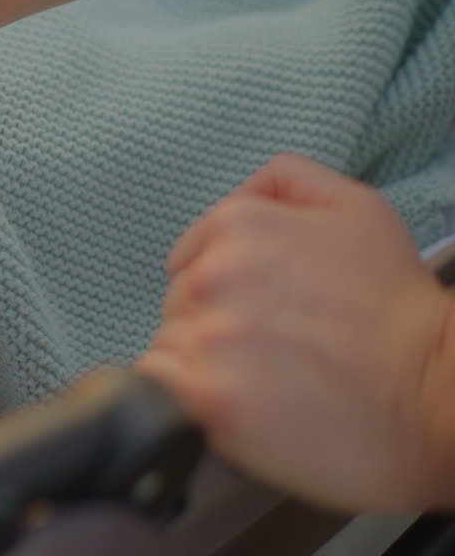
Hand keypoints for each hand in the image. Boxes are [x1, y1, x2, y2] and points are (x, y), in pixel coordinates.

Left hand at [138, 153, 454, 511]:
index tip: (269, 314)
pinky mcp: (207, 397)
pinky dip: (186, 400)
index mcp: (237, 226)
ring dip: (202, 367)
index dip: (228, 293)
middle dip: (215, 327)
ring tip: (267, 381)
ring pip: (169, 348)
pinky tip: (238, 406)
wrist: (437, 393)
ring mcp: (207, 337)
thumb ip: (281, 183)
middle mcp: (212, 276)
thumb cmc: (397, 309)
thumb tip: (232, 202)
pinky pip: (161, 389)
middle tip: (276, 350)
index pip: (189, 262)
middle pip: (177, 306)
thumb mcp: (354, 208)